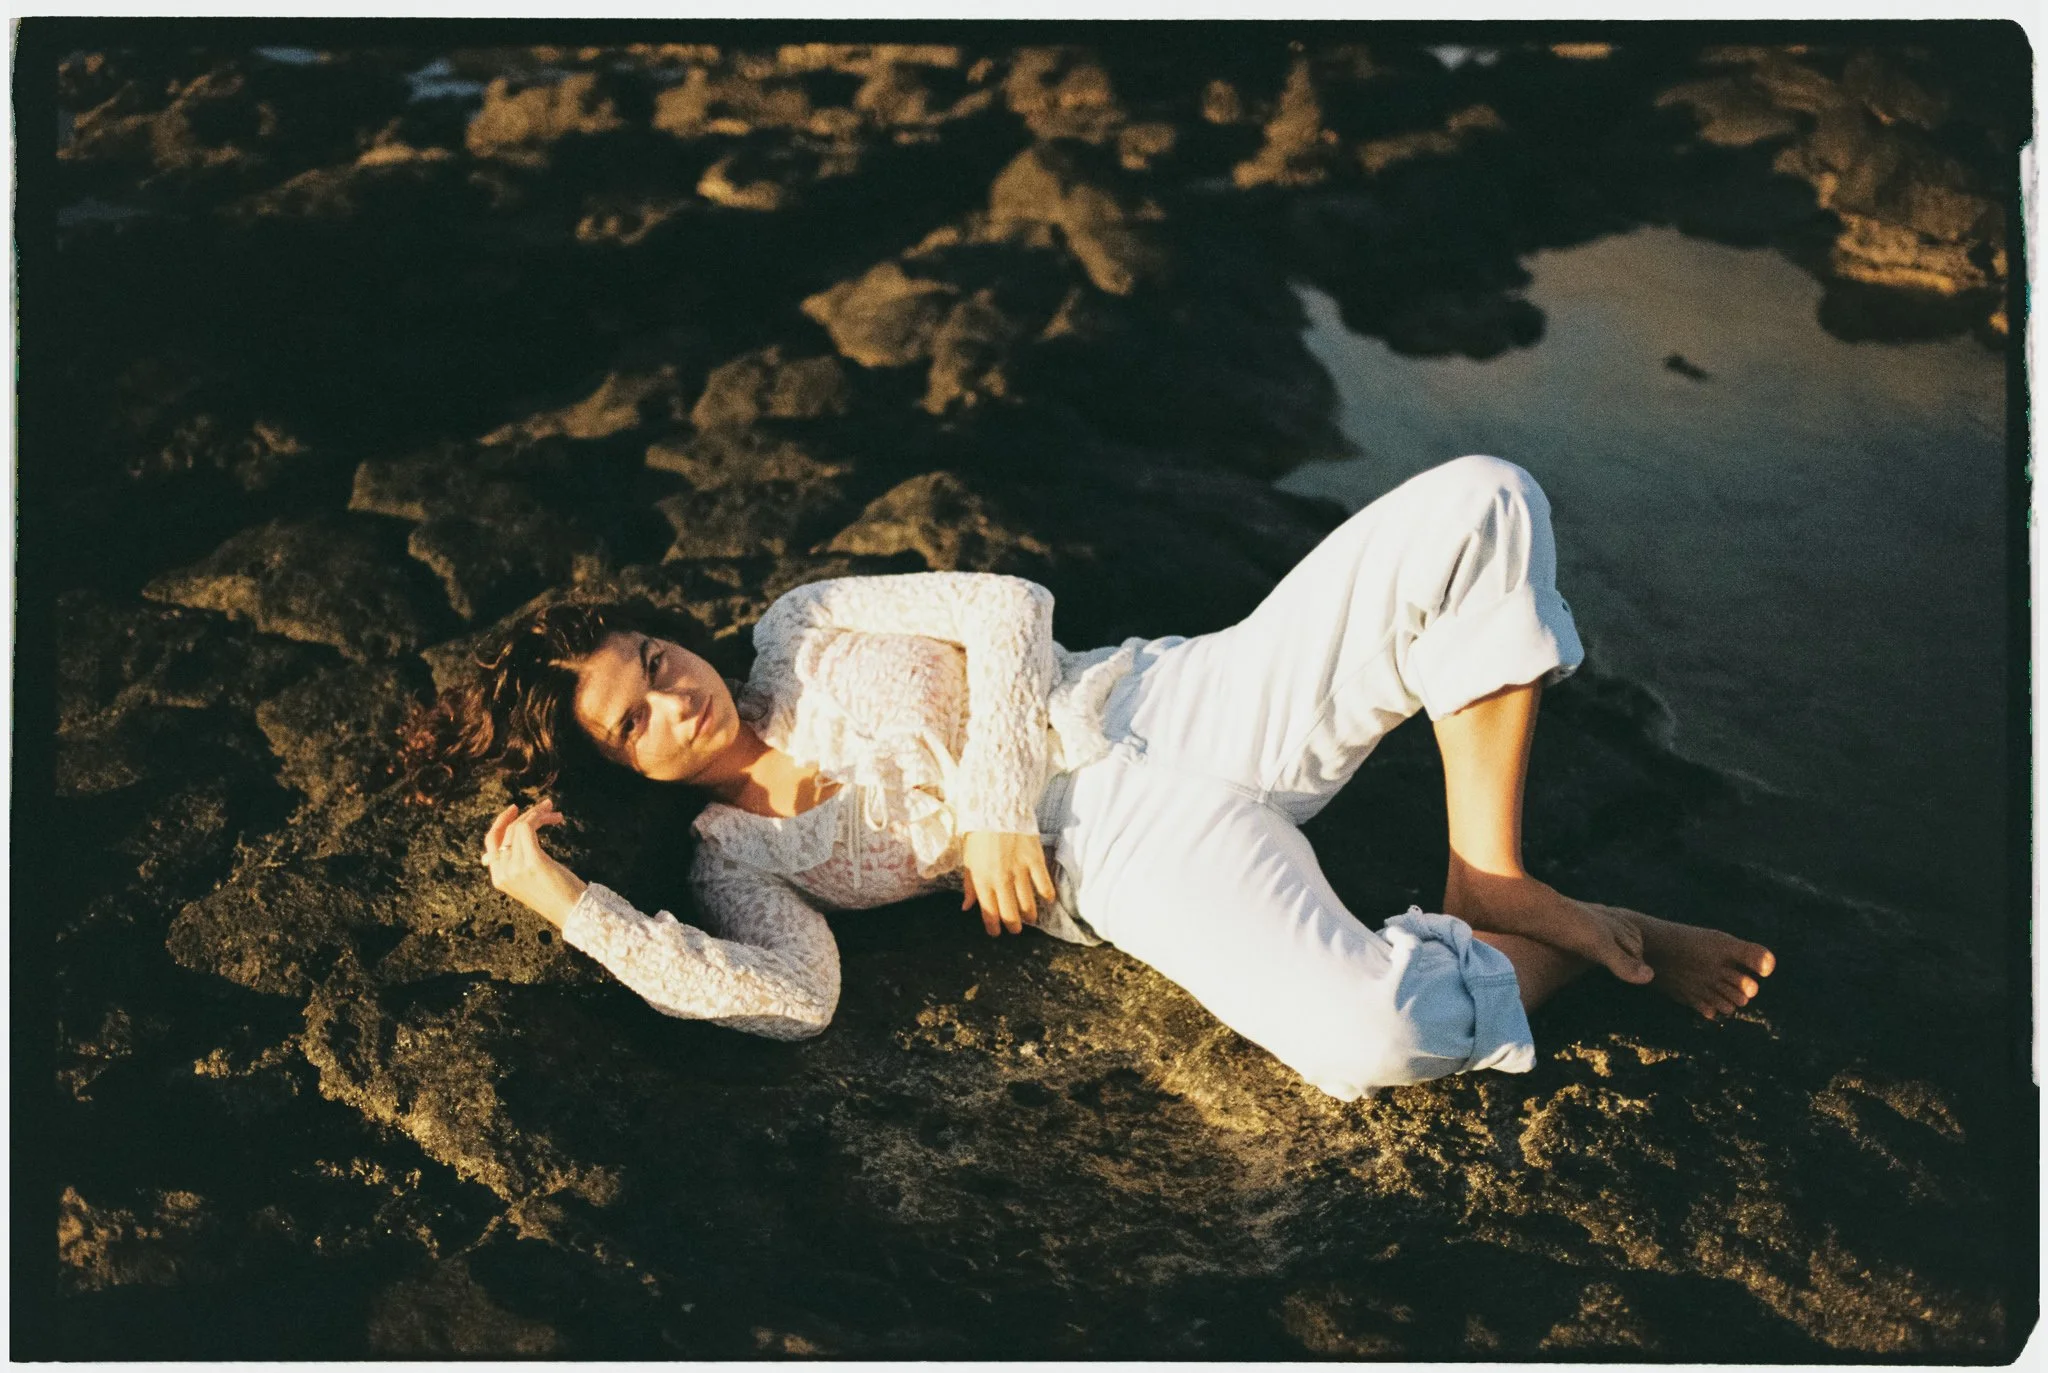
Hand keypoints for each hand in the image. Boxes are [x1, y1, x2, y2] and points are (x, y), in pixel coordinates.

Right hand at [479, 799, 587, 928]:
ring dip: (538, 814)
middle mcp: (503, 873)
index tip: (516, 809)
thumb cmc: (555, 896)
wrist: (573, 912)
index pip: (491, 842)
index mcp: (499, 878)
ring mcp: (515, 868)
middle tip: (546, 807)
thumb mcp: (526, 881)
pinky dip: (539, 817)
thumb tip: (486, 858)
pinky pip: (528, 828)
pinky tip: (553, 816)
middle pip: (507, 832)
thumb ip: (510, 867)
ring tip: (556, 814)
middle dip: (526, 815)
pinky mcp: (532, 862)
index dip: (501, 823)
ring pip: (519, 827)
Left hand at [959, 831, 1056, 937]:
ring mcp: (1019, 870)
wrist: (997, 806)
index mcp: (981, 878)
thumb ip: (968, 884)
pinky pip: (1043, 884)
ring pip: (1027, 903)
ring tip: (1030, 919)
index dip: (992, 926)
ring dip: (1029, 915)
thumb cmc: (979, 832)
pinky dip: (1046, 894)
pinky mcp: (1034, 859)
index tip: (995, 932)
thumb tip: (966, 907)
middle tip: (1015, 930)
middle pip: (1009, 912)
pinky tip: (1047, 900)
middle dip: (1012, 925)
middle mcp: (1000, 878)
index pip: (988, 911)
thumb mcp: (967, 858)